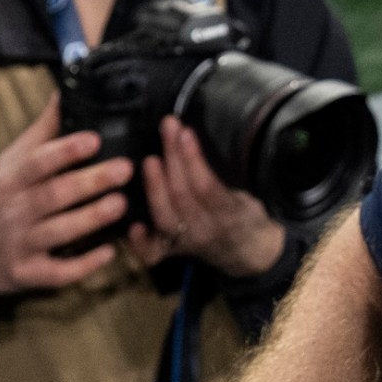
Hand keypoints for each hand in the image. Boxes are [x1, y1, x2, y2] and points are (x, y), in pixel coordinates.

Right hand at [0, 97, 132, 295]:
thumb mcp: (10, 162)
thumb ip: (41, 132)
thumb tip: (65, 93)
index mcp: (12, 180)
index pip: (38, 163)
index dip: (66, 150)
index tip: (95, 139)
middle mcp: (15, 211)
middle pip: (55, 195)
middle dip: (91, 182)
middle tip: (125, 169)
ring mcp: (20, 245)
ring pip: (59, 232)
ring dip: (91, 219)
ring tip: (121, 204)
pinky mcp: (27, 274)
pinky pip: (57, 272)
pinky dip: (83, 265)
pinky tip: (109, 252)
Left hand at [126, 116, 285, 279]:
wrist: (248, 252)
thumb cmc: (246, 215)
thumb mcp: (248, 195)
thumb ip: (227, 177)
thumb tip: (196, 142)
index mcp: (229, 215)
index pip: (206, 186)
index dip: (192, 159)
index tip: (185, 132)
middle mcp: (205, 230)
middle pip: (182, 195)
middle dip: (172, 159)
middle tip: (167, 129)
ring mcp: (186, 242)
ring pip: (164, 215)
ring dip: (154, 185)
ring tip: (150, 159)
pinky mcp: (172, 251)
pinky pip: (153, 251)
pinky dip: (140, 241)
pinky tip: (133, 225)